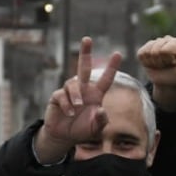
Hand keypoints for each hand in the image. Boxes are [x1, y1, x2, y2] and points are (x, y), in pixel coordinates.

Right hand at [35, 37, 121, 162]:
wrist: (64, 136)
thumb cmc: (83, 130)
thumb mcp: (96, 129)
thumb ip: (101, 121)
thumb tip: (101, 109)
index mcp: (96, 95)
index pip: (106, 79)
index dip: (112, 67)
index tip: (118, 54)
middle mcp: (83, 90)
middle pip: (84, 67)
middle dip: (85, 53)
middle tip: (87, 39)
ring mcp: (69, 92)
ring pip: (72, 84)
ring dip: (75, 95)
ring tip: (77, 107)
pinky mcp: (57, 97)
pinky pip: (61, 95)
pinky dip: (66, 104)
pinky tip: (69, 113)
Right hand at [137, 36, 175, 110]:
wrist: (169, 84)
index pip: (166, 50)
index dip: (169, 60)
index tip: (175, 63)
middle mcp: (166, 39)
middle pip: (156, 50)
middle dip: (162, 62)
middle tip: (168, 65)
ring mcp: (155, 43)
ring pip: (148, 52)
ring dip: (154, 63)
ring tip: (161, 65)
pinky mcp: (145, 49)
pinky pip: (141, 54)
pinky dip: (146, 62)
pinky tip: (153, 64)